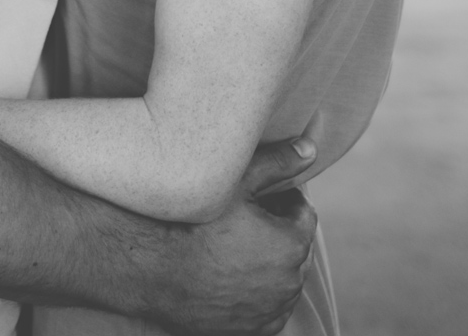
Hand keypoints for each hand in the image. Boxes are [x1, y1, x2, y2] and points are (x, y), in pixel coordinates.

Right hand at [144, 136, 319, 335]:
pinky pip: (272, 308)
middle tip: (248, 221)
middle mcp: (290, 281)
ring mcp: (274, 309)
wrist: (156, 271)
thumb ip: (278, 162)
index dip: (283, 201)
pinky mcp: (257, 329)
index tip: (262, 198)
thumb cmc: (196, 223)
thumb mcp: (238, 182)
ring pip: (285, 279)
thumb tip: (310, 149)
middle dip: (279, 233)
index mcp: (292, 243)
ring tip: (240, 249)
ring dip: (272, 265)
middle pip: (295, 247)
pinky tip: (237, 277)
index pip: (303, 214)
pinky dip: (263, 294)